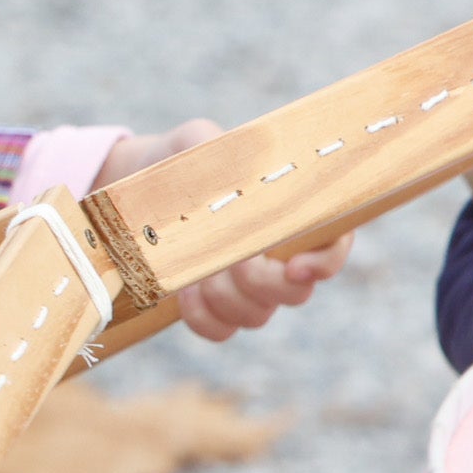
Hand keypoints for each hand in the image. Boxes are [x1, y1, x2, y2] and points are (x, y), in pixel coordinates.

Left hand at [90, 117, 348, 339]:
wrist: (140, 179)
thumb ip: (224, 151)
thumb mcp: (200, 141)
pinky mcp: (212, 303)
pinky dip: (204, 319)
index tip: (294, 265)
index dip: (324, 263)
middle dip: (263, 284)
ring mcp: (247, 285)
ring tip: (196, 272)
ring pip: (258, 315)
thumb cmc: (186, 156)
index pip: (333, 247)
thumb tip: (240, 170)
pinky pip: (221, 330)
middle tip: (231, 263)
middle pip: (297, 293)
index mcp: (294, 215)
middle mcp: (280, 256)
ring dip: (226, 299)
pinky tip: (183, 292)